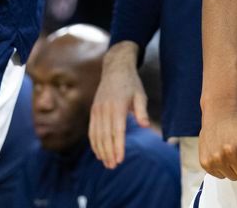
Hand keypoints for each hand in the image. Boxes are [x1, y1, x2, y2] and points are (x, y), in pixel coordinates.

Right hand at [89, 42, 150, 167]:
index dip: (118, 147)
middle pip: (106, 136)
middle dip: (109, 152)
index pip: (117, 131)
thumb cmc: (131, 83)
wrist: (115, 69)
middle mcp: (105, 109)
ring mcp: (97, 110)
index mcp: (118, 106)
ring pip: (97, 134)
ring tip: (106, 163)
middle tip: (113, 166)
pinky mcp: (93, 111)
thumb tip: (145, 125)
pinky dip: (94, 142)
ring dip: (101, 150)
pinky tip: (98, 152)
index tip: (120, 159)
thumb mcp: (140, 94)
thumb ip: (141, 111)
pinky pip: (92, 130)